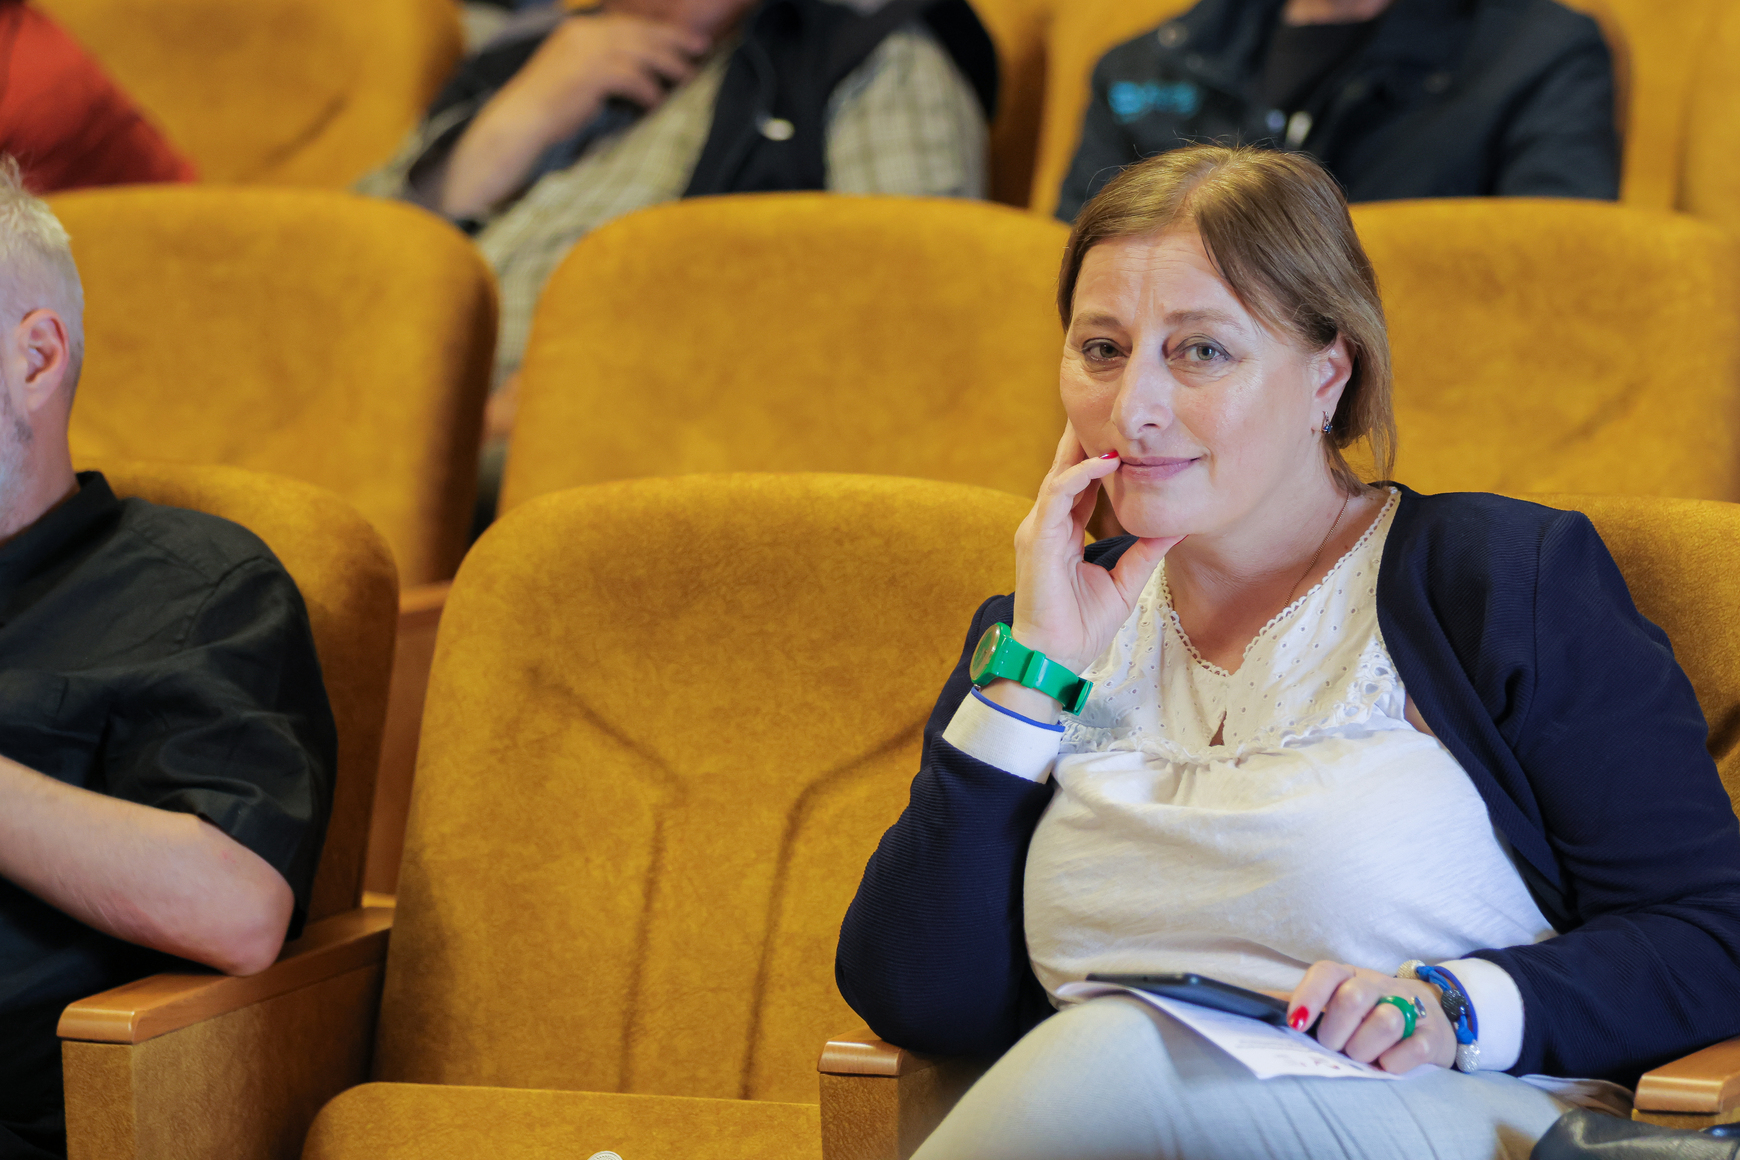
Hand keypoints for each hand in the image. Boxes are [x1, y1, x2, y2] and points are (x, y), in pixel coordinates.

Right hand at [439, 15, 707, 216]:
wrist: (519, 122)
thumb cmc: (548, 106)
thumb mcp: (573, 71)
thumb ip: (601, 63)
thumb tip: (637, 68)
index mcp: (580, 29)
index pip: (630, 23)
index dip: (662, 29)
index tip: (688, 38)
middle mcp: (583, 33)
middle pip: (641, 31)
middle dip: (675, 38)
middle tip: (702, 46)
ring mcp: (585, 52)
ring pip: (641, 51)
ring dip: (669, 64)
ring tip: (689, 76)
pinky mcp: (589, 75)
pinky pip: (632, 77)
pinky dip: (649, 89)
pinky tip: (657, 102)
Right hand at [1006, 423, 1183, 673]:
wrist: (1052, 659)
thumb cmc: (1079, 627)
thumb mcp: (1124, 583)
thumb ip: (1145, 553)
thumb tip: (1176, 527)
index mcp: (1062, 533)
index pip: (1079, 486)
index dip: (1098, 460)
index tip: (1123, 438)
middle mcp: (1046, 525)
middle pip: (1064, 470)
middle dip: (1083, 440)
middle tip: (1110, 410)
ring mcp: (1038, 530)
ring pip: (1059, 475)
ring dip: (1084, 448)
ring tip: (1111, 424)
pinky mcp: (1037, 540)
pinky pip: (1057, 495)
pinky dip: (1080, 475)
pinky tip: (1105, 461)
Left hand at [1288, 962, 1456, 1072]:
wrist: (1433, 1018)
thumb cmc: (1370, 1013)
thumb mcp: (1335, 1003)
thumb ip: (1300, 1003)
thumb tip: (1256, 1005)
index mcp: (1349, 976)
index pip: (1326, 973)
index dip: (1308, 996)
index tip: (1295, 1024)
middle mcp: (1379, 986)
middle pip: (1352, 998)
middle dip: (1336, 1033)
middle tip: (1334, 1048)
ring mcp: (1410, 1008)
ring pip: (1384, 1021)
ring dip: (1364, 1048)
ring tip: (1361, 1057)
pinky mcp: (1433, 1036)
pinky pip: (1414, 1049)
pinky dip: (1395, 1062)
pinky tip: (1387, 1065)